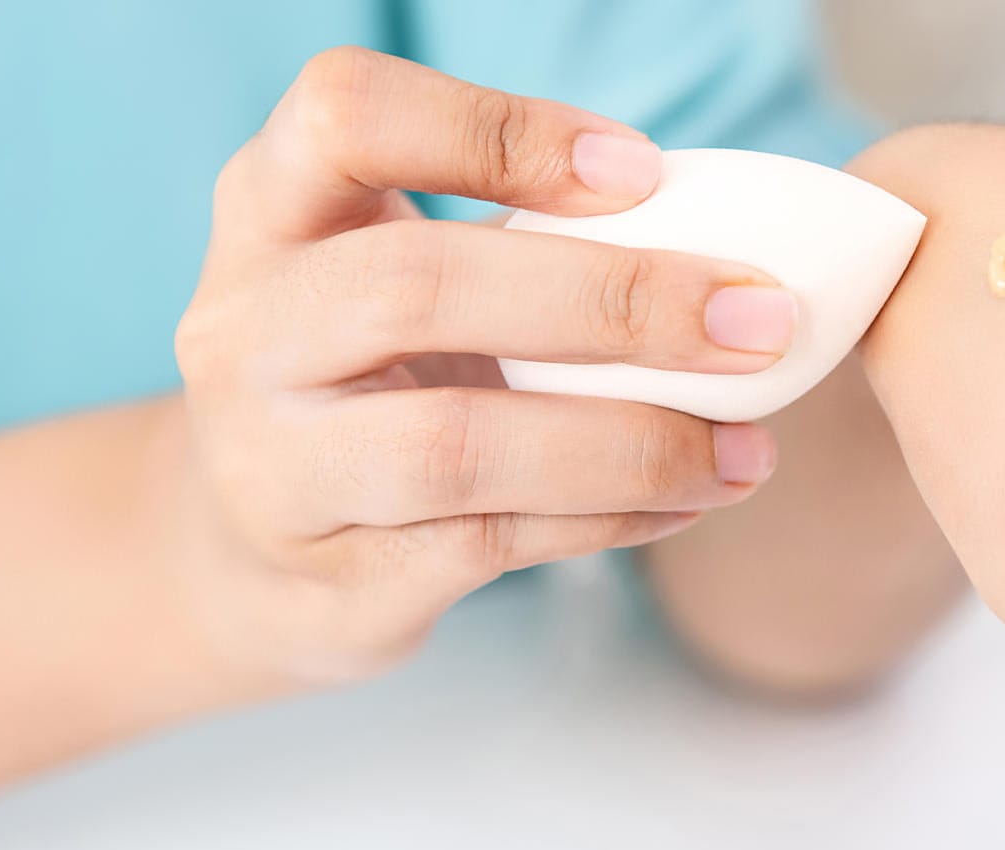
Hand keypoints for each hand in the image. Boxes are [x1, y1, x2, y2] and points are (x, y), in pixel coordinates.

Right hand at [171, 48, 792, 686]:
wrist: (247, 556)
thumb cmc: (369, 384)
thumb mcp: (400, 284)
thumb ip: (522, 250)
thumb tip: (734, 265)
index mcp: (270, 214)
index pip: (345, 114)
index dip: (497, 130)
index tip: (644, 173)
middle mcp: (243, 333)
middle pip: (412, 283)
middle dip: (615, 301)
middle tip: (760, 322)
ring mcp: (270, 466)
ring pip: (454, 444)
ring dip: (631, 443)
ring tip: (748, 451)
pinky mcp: (325, 580)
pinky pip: (486, 542)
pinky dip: (610, 521)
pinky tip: (686, 501)